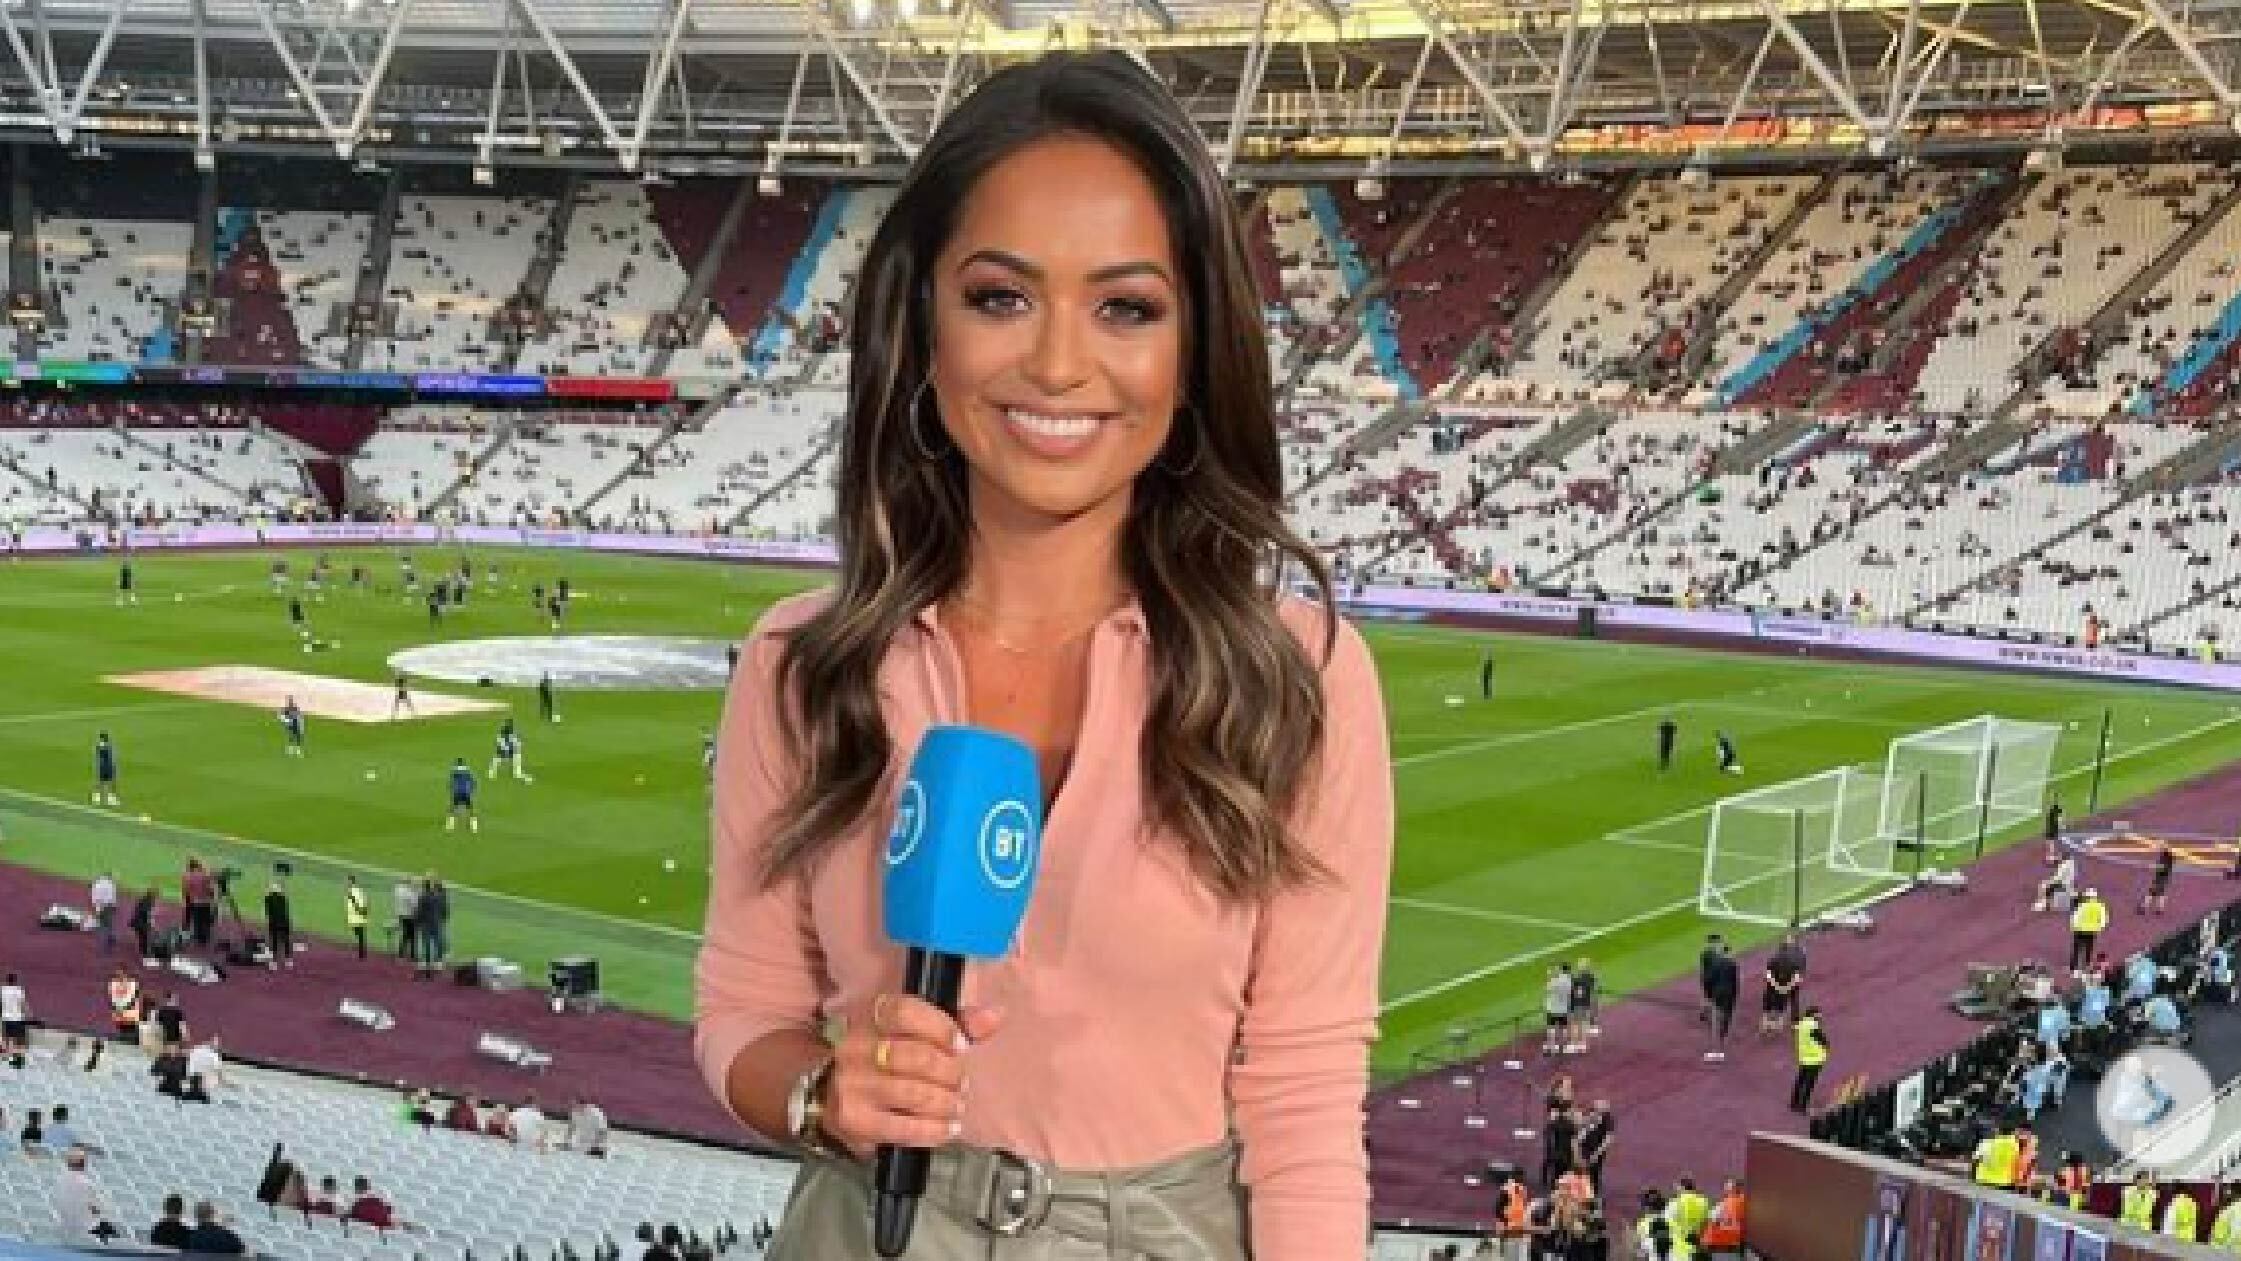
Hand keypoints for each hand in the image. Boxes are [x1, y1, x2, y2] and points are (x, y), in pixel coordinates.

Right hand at [818, 993, 1002, 1161]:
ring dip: (946, 1103)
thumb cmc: (885, 1059)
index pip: (906, 1012)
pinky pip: (904, 1128)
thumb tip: (995, 1016)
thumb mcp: (917, 1033)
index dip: (941, 1028)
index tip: (962, 1045)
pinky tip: (947, 1128)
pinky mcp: (854, 1120)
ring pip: (914, 1094)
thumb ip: (957, 1023)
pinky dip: (934, 1130)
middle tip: (961, 1082)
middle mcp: (856, 1047)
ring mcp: (852, 1085)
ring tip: (956, 1105)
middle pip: (917, 1056)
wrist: (832, 1094)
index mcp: (872, 1017)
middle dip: (950, 1072)